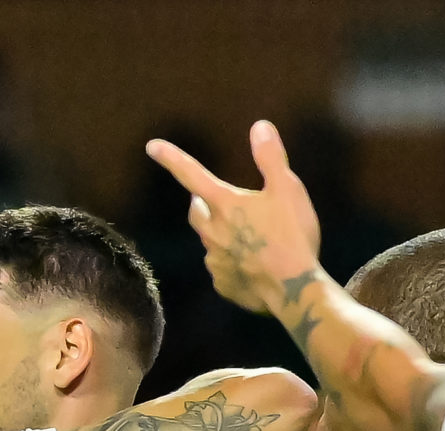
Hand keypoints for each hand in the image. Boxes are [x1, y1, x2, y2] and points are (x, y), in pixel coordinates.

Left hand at [145, 120, 323, 313]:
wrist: (293, 290)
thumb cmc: (291, 236)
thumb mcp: (287, 190)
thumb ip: (270, 158)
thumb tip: (259, 126)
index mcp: (224, 204)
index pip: (191, 174)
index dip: (170, 158)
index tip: (151, 147)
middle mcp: (212, 232)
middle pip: (196, 212)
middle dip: (200, 202)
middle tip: (212, 199)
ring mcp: (215, 261)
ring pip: (209, 242)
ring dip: (220, 234)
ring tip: (245, 236)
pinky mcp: (223, 284)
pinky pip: (221, 269)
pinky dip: (231, 262)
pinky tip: (250, 264)